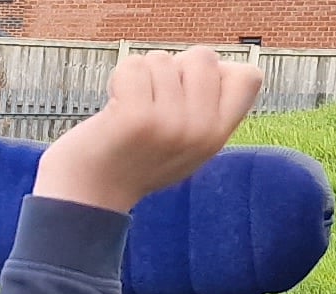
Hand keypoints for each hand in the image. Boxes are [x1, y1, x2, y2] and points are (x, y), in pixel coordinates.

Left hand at [35, 48, 263, 211]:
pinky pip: (134, 65)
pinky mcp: (137, 118)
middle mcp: (201, 133)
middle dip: (172, 69)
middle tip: (152, 102)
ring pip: (162, 59)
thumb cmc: (133, 158)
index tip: (186, 94)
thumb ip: (207, 109)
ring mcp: (171, 125)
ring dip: (140, 76)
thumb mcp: (184, 144)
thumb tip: (220, 64)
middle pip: (203, 57)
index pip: (248, 78)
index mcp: (218, 137)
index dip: (216, 71)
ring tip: (129, 110)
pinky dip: (117, 78)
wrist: (86, 194)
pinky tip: (113, 108)